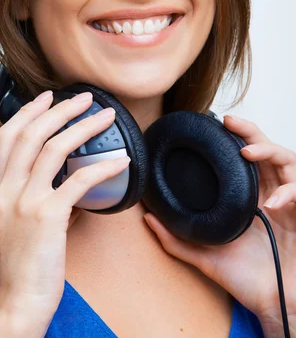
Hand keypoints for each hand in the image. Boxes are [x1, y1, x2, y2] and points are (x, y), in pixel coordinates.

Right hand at [0, 90, 130, 330]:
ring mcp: (25, 202)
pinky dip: (103, 166)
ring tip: (105, 117)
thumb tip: (66, 176)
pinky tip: (120, 161)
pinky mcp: (47, 217)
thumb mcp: (15, 220)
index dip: (27, 111)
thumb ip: (32, 193)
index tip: (46, 96)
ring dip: (83, 127)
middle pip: (31, 134)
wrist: (19, 298)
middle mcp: (7, 189)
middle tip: (84, 98)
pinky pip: (79, 180)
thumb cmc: (23, 261)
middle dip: (60, 110)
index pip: (6, 136)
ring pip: (54, 148)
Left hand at [143, 115, 295, 334]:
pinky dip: (290, 191)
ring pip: (287, 161)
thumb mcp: (204, 256)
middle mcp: (269, 193)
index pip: (245, 156)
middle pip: (266, 150)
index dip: (237, 136)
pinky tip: (273, 201)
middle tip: (232, 124)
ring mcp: (287, 203)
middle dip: (251, 132)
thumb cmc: (244, 279)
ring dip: (269, 151)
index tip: (219, 124)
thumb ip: (176, 239)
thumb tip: (146, 218)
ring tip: (249, 153)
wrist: (272, 303)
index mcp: (247, 196)